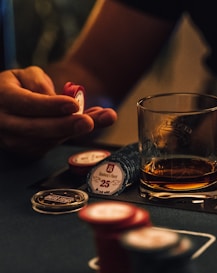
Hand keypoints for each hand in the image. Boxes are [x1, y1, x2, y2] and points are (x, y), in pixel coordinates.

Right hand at [0, 66, 116, 157]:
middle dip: (66, 125)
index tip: (73, 104)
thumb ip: (40, 83)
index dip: (50, 105)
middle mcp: (6, 123)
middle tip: (89, 121)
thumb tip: (59, 99)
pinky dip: (75, 134)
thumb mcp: (25, 75)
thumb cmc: (18, 87)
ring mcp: (15, 141)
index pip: (27, 103)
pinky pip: (54, 145)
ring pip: (48, 140)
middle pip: (37, 128)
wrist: (5, 106)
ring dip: (78, 130)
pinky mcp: (29, 151)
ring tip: (104, 117)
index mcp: (3, 97)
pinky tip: (93, 122)